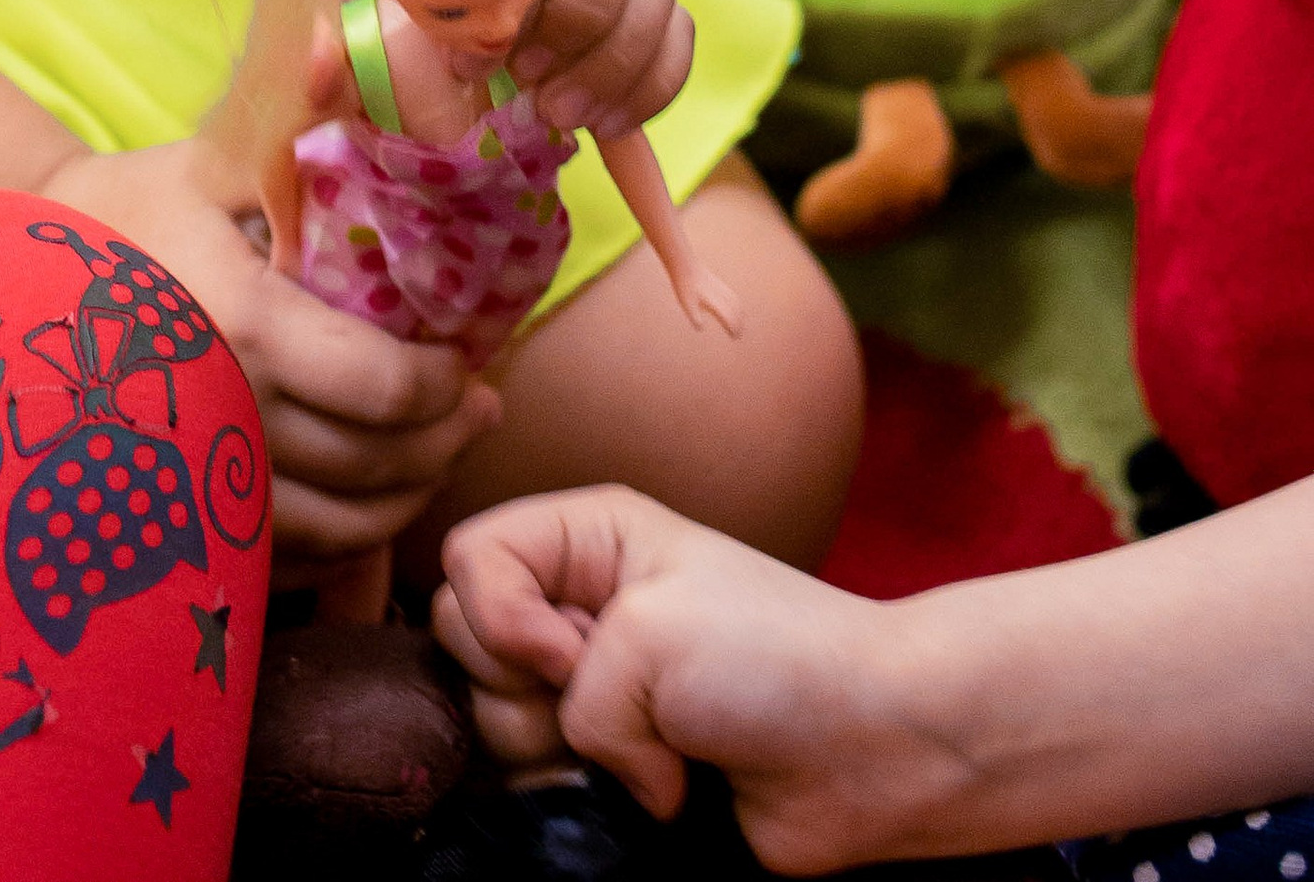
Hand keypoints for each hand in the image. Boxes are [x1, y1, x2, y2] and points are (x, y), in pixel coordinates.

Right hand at [40, 140, 500, 565]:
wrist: (13, 288)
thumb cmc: (130, 213)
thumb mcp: (215, 156)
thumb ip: (294, 115)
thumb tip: (345, 46)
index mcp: (242, 324)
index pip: (384, 387)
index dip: (445, 385)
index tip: (468, 362)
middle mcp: (223, 417)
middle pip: (374, 464)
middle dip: (444, 441)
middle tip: (476, 411)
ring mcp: (196, 483)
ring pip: (340, 527)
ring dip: (406, 497)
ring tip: (437, 453)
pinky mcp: (175, 522)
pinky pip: (285, 559)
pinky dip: (342, 544)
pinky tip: (367, 500)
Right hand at [434, 487, 961, 871]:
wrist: (871, 754)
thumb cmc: (771, 660)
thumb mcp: (648, 627)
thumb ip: (560, 689)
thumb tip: (570, 769)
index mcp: (589, 537)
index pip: (470, 557)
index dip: (503, 614)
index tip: (576, 647)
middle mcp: (578, 606)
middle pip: (465, 646)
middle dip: (529, 687)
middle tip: (616, 689)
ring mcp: (592, 693)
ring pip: (493, 725)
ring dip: (561, 752)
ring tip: (650, 753)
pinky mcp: (611, 771)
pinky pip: (536, 788)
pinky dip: (577, 800)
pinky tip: (647, 796)